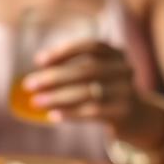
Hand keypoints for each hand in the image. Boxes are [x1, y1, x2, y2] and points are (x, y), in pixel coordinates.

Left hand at [22, 39, 140, 126]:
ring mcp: (127, 91)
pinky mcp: (123, 112)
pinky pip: (93, 112)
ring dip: (57, 97)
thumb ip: (69, 72)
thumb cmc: (103, 91)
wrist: (135, 117)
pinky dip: (70, 113)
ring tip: (35, 102)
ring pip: (88, 92)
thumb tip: (34, 78)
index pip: (91, 46)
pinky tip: (52, 115)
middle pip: (86, 70)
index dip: (65, 51)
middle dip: (54, 77)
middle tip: (29, 85)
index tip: (39, 61)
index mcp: (116, 54)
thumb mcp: (93, 76)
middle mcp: (124, 69)